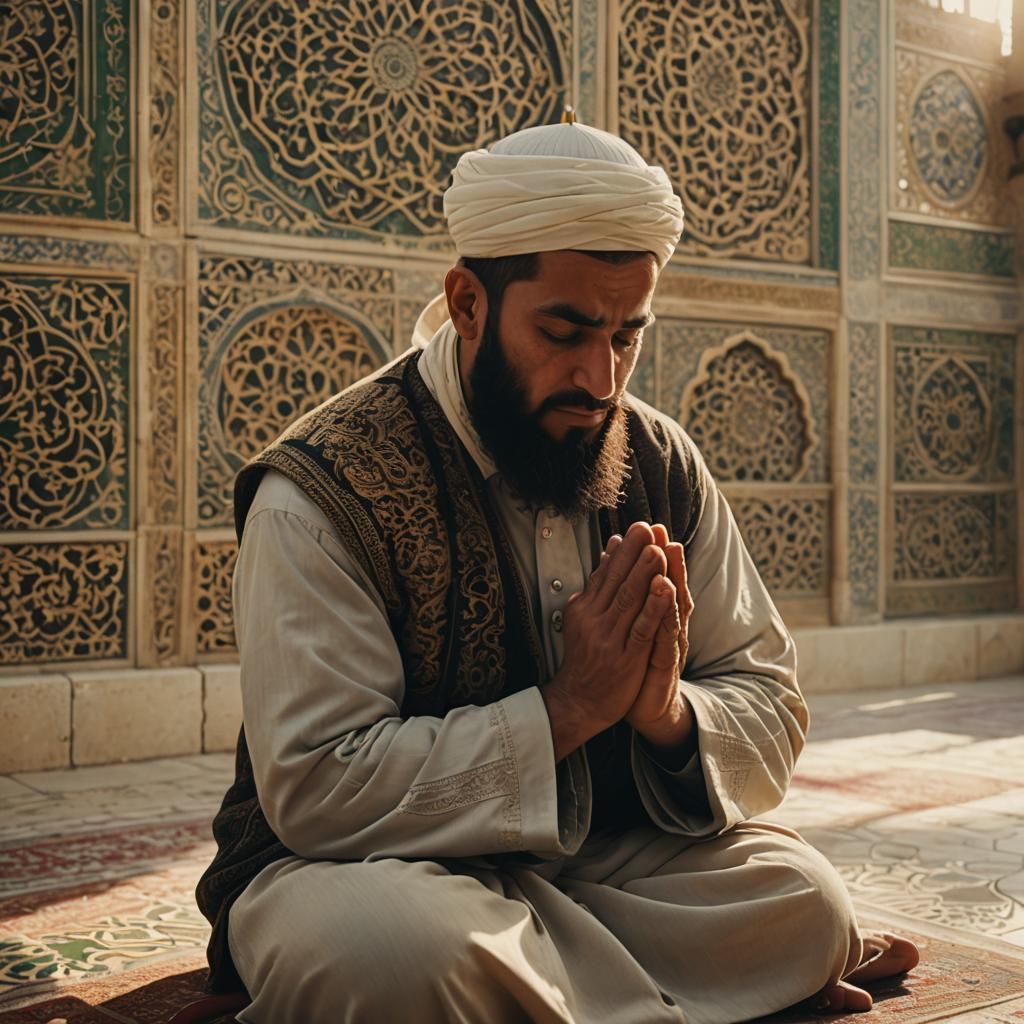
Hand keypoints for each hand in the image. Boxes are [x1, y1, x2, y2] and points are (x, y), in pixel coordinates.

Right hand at [541, 522, 673, 759]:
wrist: (578, 701)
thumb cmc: (585, 657)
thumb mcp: (584, 617)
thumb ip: (599, 584)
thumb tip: (611, 548)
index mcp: (585, 607)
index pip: (606, 572)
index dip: (624, 550)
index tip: (639, 527)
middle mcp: (594, 619)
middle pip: (617, 581)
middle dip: (635, 553)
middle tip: (649, 528)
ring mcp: (610, 638)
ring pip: (629, 601)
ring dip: (644, 574)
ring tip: (657, 550)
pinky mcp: (626, 658)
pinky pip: (642, 629)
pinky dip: (654, 609)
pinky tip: (666, 591)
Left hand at [626, 523, 694, 750]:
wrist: (643, 707)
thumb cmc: (635, 664)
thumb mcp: (632, 628)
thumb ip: (632, 597)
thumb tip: (618, 562)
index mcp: (658, 615)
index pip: (660, 580)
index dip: (657, 554)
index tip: (652, 528)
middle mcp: (668, 625)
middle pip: (670, 588)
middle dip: (666, 559)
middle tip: (662, 533)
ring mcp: (670, 644)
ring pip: (673, 608)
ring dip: (672, 579)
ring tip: (668, 554)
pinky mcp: (667, 664)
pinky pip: (668, 636)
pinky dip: (667, 615)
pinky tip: (667, 595)